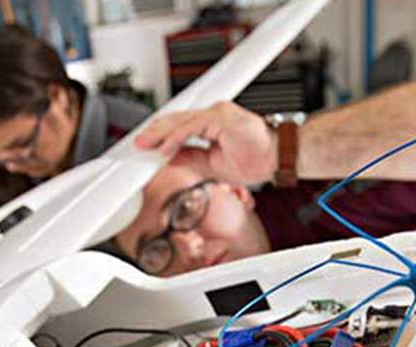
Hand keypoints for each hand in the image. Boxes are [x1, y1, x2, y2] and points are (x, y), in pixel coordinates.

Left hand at [134, 101, 277, 185]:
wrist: (278, 159)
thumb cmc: (255, 159)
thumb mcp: (212, 163)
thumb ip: (191, 157)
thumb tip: (169, 157)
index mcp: (212, 122)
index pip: (180, 124)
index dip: (160, 133)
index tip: (145, 145)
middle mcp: (214, 113)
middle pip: (177, 119)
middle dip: (155, 132)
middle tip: (137, 144)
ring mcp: (219, 113)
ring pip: (182, 121)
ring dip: (161, 135)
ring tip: (146, 146)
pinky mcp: (223, 118)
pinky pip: (194, 127)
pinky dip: (177, 137)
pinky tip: (166, 148)